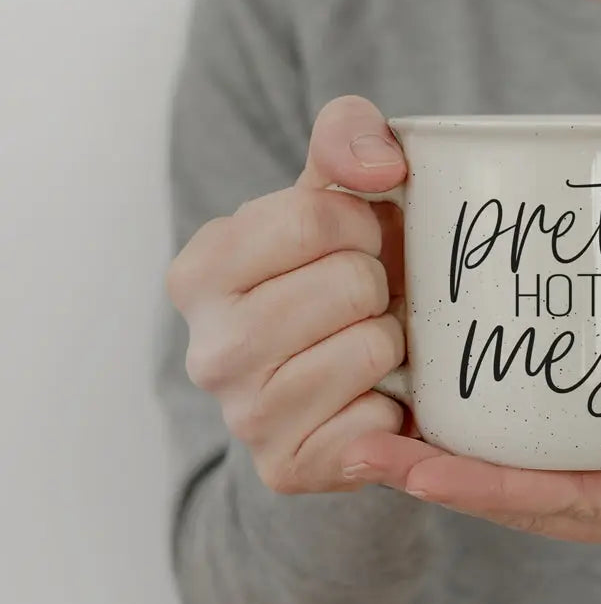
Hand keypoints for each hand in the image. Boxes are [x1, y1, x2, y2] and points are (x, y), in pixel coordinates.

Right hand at [166, 95, 416, 494]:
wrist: (355, 363)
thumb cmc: (345, 264)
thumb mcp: (339, 185)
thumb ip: (350, 134)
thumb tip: (382, 168)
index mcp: (201, 269)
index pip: (315, 217)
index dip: (361, 223)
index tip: (356, 242)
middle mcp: (208, 349)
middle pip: (351, 284)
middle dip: (379, 284)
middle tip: (365, 300)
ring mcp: (244, 417)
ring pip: (372, 349)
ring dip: (393, 341)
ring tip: (368, 343)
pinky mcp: (288, 469)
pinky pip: (377, 425)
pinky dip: (396, 406)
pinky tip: (373, 397)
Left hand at [343, 325, 600, 556]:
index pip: (571, 504)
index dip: (494, 489)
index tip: (422, 467)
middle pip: (529, 503)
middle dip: (447, 482)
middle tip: (367, 452)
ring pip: (527, 486)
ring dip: (455, 467)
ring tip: (380, 439)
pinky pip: (543, 459)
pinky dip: (491, 444)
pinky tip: (446, 412)